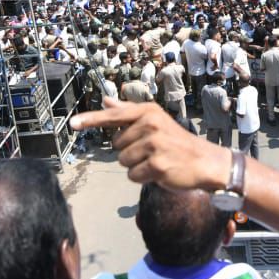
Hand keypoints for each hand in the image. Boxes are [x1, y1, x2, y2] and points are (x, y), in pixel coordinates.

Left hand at [70, 98, 230, 190]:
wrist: (206, 161)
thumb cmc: (177, 142)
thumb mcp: (155, 122)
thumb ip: (128, 112)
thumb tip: (106, 100)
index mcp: (148, 112)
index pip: (113, 116)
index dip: (90, 120)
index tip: (73, 124)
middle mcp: (150, 125)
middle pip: (116, 145)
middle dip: (130, 151)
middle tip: (153, 150)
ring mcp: (154, 145)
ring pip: (124, 162)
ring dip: (137, 166)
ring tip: (157, 160)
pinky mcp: (157, 165)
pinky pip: (133, 176)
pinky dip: (143, 178)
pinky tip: (160, 172)